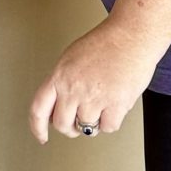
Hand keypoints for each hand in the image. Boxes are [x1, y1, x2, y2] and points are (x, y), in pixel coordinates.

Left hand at [28, 19, 157, 144]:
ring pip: (87, 128)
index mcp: (59, 75)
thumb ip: (62, 81)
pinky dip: (112, 120)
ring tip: (102, 103)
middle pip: (62, 124)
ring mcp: (94, 97)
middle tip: (78, 121)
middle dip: (71, 127)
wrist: (132, 35)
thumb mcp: (72, 58)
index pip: (38, 109)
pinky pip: (108, 127)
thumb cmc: (107, 42)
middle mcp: (73, 88)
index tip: (41, 136)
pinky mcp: (115, 104)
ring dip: (94, 121)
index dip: (37, 127)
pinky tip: (114, 104)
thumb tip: (59, 104)